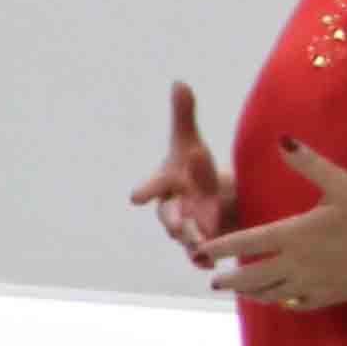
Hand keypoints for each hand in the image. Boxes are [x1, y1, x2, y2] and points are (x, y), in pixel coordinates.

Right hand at [130, 80, 232, 265]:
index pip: (153, 187)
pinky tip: (210, 263)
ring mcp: (186, 229)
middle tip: (182, 227)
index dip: (146, 191)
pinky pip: (198, 255)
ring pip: (184, 238)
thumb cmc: (194, 169)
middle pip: (169, 217)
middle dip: (174, 222)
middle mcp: (172, 209)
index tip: (137, 198)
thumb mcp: (190, 143)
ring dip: (192, 242)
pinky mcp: (202, 243)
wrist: (210, 199)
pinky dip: (202, 260)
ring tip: (203, 246)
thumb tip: (179, 81)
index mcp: (166, 184)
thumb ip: (183, 115)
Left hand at [202, 137, 346, 311]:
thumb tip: (282, 139)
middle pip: (250, 277)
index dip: (219, 248)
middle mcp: (296, 264)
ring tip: (238, 288)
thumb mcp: (342, 184)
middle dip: (229, 279)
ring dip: (250, 292)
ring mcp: (309, 285)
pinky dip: (280, 302)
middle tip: (214, 279)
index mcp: (295, 235)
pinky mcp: (325, 298)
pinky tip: (275, 298)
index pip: (245, 243)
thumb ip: (309, 163)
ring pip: (269, 294)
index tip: (200, 251)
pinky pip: (294, 304)